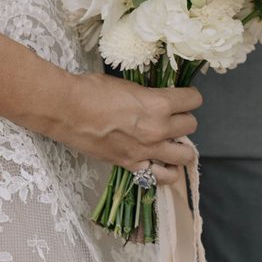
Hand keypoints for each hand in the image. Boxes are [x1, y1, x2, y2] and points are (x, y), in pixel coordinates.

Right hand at [47, 71, 201, 185]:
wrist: (67, 110)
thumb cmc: (93, 90)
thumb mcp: (129, 85)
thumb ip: (149, 95)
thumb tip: (158, 98)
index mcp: (158, 103)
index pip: (193, 100)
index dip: (191, 96)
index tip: (185, 96)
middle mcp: (158, 129)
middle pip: (191, 126)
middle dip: (184, 119)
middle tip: (173, 116)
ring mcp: (146, 151)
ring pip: (186, 156)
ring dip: (182, 147)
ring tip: (172, 142)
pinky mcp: (132, 166)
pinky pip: (161, 177)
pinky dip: (166, 171)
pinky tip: (161, 163)